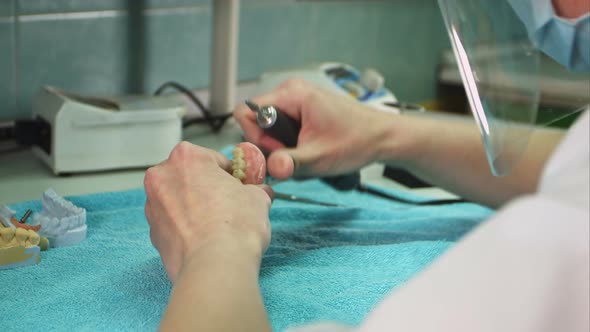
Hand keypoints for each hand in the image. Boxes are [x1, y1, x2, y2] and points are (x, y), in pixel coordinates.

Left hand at [144, 142, 272, 282]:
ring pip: (179, 200)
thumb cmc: (233, 226)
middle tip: (230, 205)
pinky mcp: (154, 234)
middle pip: (191, 177)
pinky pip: (174, 224)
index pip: (214, 159)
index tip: (240, 186)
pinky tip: (205, 239)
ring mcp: (154, 206)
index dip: (231, 175)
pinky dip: (187, 228)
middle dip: (208, 188)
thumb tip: (258, 193)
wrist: (215, 265)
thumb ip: (255, 189)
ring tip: (218, 225)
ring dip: (196, 208)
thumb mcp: (257, 197)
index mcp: (186, 157)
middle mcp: (162, 177)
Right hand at [234, 79, 402, 179]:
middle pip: (256, 121)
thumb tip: (269, 168)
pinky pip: (281, 128)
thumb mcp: (319, 157)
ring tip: (305, 154)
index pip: (246, 112)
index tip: (278, 151)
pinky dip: (290, 144)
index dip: (256, 137)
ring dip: (282, 147)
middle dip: (270, 145)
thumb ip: (290, 163)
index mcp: (292, 94)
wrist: (382, 137)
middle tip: (295, 157)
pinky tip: (308, 151)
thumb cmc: (357, 140)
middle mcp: (291, 91)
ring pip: (268, 127)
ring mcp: (296, 100)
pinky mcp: (302, 110)